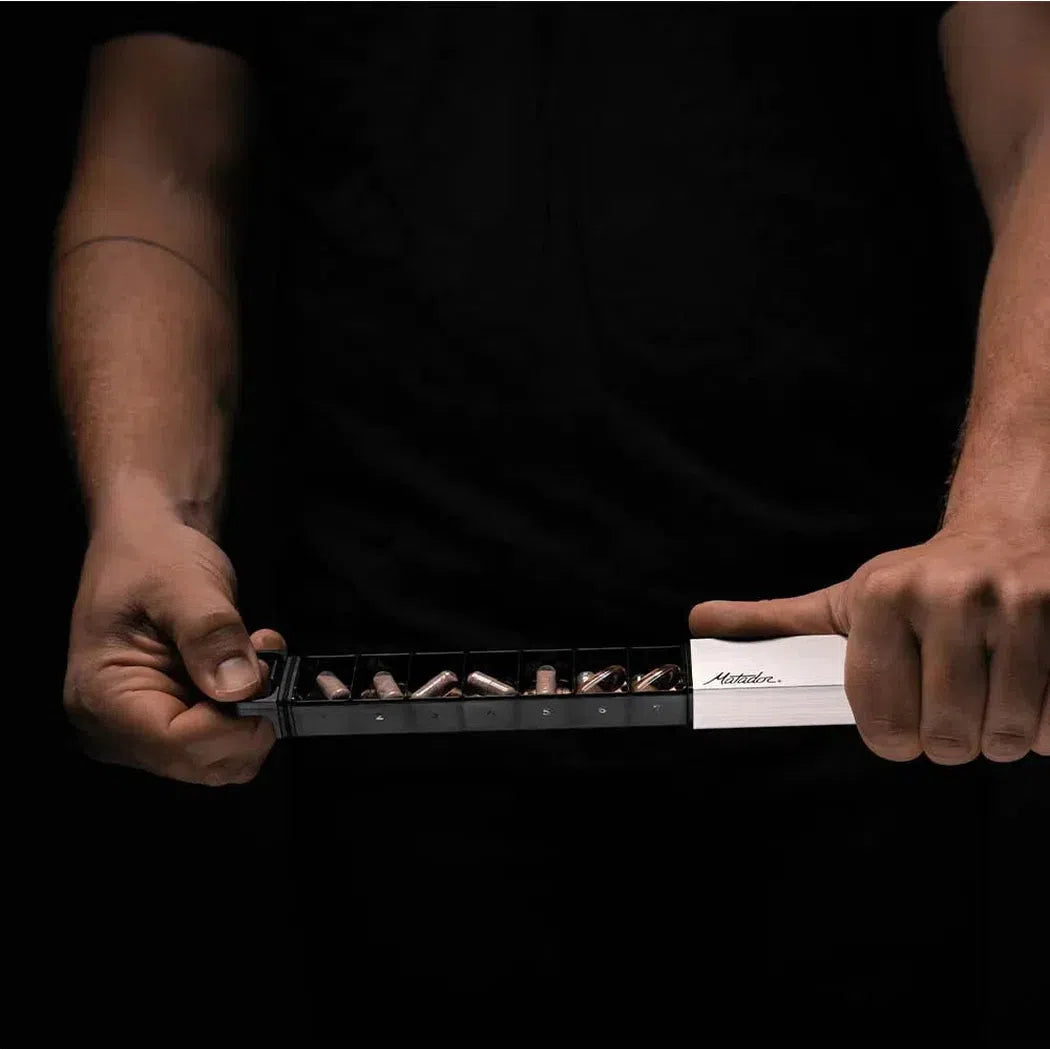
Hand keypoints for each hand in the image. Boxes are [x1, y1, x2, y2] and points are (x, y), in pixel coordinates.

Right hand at [64, 511, 283, 784]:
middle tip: (262, 660)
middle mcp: (113, 727)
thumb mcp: (185, 583)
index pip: (176, 744)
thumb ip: (212, 635)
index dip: (234, 728)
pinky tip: (247, 663)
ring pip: (218, 756)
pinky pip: (221, 738)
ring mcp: (141, 729)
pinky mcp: (169, 720)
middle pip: (199, 762)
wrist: (149, 541)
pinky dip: (247, 706)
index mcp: (101, 696)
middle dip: (247, 718)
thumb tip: (239, 686)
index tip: (268, 685)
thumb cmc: (152, 555)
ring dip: (252, 710)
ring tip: (253, 652)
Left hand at [689, 523, 1048, 763]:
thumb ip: (773, 624)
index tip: (899, 731)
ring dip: (1000, 736)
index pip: (881, 720)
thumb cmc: (917, 583)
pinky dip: (1047, 728)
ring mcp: (1020, 605)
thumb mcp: (843, 601)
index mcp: (884, 597)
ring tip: (990, 699)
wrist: (1006, 534)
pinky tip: (1030, 690)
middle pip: (946, 736)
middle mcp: (950, 595)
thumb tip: (698, 623)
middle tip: (949, 711)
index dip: (891, 741)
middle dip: (947, 741)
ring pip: (1008, 734)